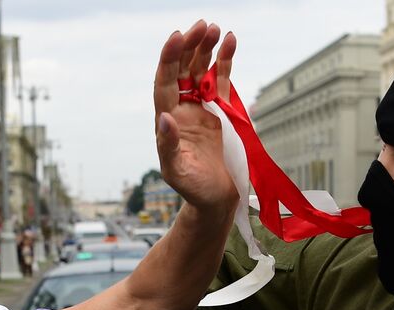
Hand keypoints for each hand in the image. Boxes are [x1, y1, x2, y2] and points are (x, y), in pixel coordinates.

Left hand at [154, 21, 238, 214]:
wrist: (215, 199)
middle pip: (182, 71)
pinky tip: (230, 41)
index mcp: (167, 121)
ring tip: (215, 28)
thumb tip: (164, 118)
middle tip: (201, 26)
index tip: (177, 37)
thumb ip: (169, 145)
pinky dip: (224, 61)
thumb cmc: (193, 189)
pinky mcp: (219, 111)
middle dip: (189, 47)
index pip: (164, 83)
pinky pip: (220, 80)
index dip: (169, 60)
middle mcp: (181, 109)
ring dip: (206, 49)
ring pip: (200, 70)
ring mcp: (200, 108)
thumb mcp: (177, 171)